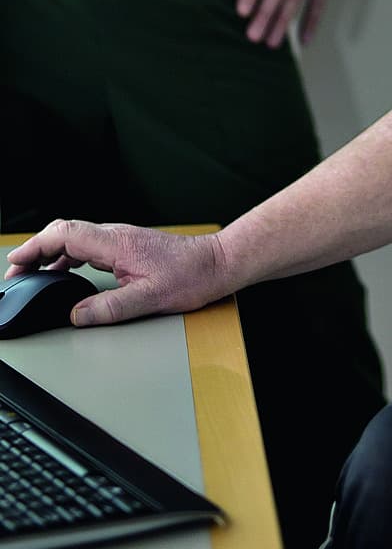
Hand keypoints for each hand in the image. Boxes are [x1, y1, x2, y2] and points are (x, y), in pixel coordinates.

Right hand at [3, 221, 230, 326]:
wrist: (216, 263)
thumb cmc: (191, 276)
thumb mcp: (150, 298)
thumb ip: (110, 308)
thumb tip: (76, 315)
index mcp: (116, 243)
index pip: (66, 235)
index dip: (36, 246)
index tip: (16, 260)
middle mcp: (116, 236)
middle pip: (65, 233)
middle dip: (36, 249)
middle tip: (16, 271)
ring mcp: (121, 240)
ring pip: (75, 239)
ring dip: (50, 253)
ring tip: (31, 274)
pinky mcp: (127, 247)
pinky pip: (88, 247)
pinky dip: (67, 257)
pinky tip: (62, 273)